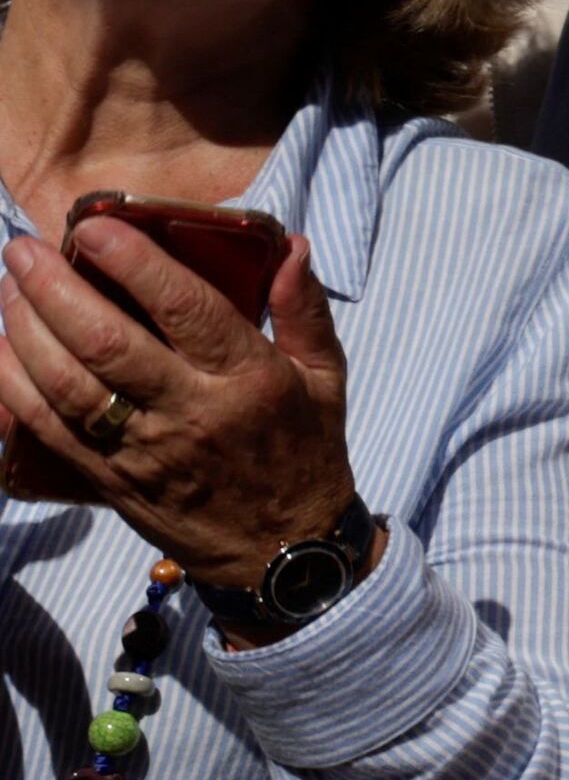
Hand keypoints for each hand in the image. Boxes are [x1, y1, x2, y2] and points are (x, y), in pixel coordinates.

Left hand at [0, 221, 359, 595]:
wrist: (282, 552)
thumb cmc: (303, 453)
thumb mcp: (324, 379)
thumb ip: (304, 311)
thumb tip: (292, 247)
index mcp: (249, 378)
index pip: (186, 309)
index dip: (135, 263)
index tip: (95, 227)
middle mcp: (192, 412)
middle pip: (108, 343)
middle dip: (54, 288)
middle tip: (25, 249)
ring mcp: (144, 450)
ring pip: (68, 383)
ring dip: (26, 328)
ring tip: (9, 286)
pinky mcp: (108, 478)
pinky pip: (48, 427)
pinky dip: (14, 384)